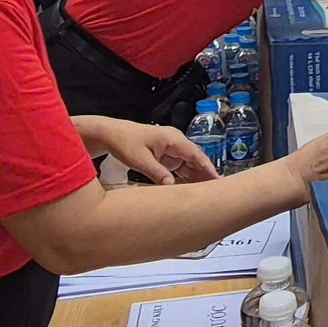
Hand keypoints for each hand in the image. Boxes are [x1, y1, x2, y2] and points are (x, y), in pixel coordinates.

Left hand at [88, 118, 218, 184]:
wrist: (111, 134)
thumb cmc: (124, 141)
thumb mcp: (139, 159)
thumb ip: (157, 173)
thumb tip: (172, 186)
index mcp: (172, 138)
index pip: (195, 154)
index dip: (207, 167)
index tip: (217, 179)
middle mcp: (175, 142)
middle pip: (195, 159)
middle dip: (205, 174)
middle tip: (215, 190)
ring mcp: (171, 149)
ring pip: (189, 164)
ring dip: (196, 176)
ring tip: (206, 192)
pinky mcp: (165, 156)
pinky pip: (180, 167)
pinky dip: (186, 176)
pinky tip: (191, 187)